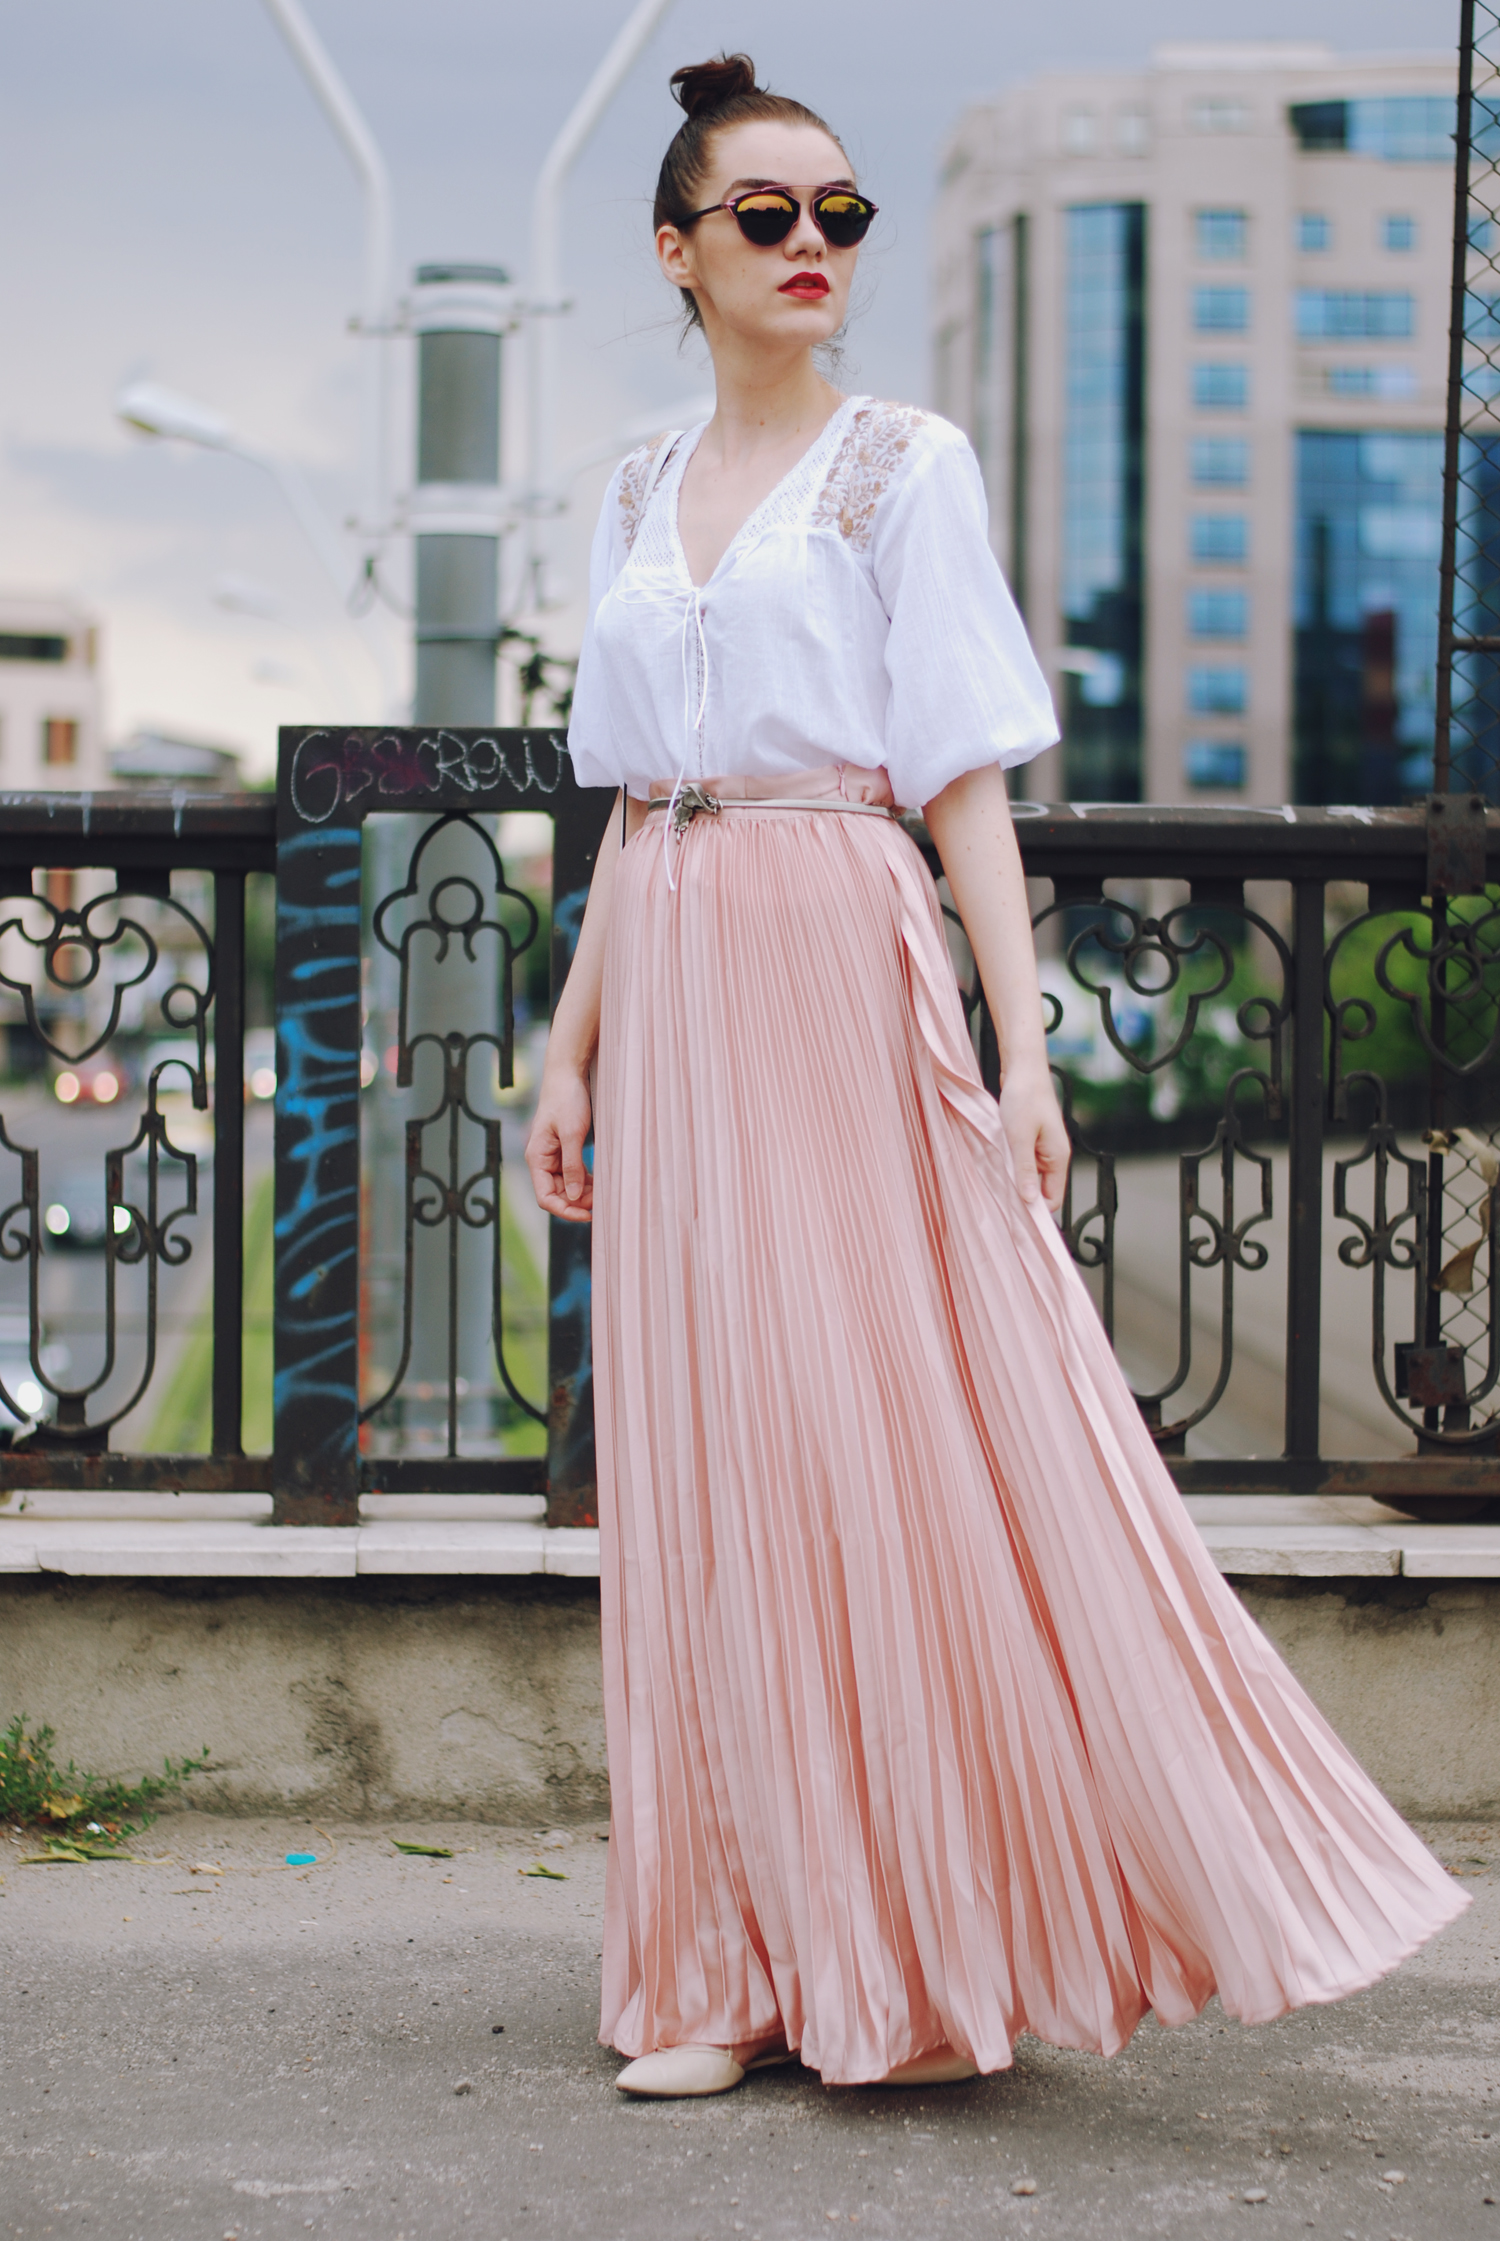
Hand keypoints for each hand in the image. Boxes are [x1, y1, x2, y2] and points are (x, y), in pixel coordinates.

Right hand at [525, 1065, 594, 1222]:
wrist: (567, 1075)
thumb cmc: (566, 1100)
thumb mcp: (572, 1133)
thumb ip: (572, 1166)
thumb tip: (575, 1196)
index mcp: (536, 1158)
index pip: (545, 1197)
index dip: (565, 1210)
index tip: (588, 1215)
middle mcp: (542, 1161)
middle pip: (557, 1195)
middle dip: (578, 1202)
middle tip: (603, 1202)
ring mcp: (553, 1157)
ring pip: (567, 1187)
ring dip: (584, 1194)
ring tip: (604, 1193)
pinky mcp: (565, 1151)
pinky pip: (574, 1175)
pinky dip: (586, 1182)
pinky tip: (601, 1182)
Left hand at [998, 1065, 1069, 1215]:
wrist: (1023, 1068)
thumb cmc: (1024, 1097)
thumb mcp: (1019, 1137)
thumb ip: (1024, 1170)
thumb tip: (1029, 1201)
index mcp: (1058, 1157)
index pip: (1053, 1198)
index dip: (1035, 1210)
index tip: (1014, 1217)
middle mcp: (1054, 1156)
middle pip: (1040, 1189)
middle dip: (1021, 1194)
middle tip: (998, 1197)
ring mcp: (1043, 1148)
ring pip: (1028, 1175)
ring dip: (1013, 1177)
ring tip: (996, 1174)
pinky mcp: (1031, 1140)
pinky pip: (1022, 1161)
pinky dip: (1011, 1164)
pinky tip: (997, 1160)